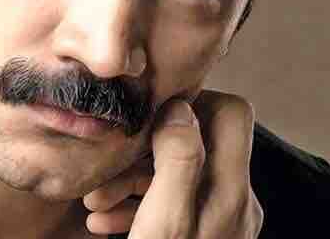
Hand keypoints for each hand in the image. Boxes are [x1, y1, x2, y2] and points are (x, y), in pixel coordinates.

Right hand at [82, 90, 263, 236]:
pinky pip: (173, 205)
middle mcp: (233, 203)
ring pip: (179, 175)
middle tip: (110, 168)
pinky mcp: (201, 238)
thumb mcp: (164, 222)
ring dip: (133, 180)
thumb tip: (179, 109)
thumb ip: (178, 162)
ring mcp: (220, 222)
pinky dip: (138, 206)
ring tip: (96, 202)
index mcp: (230, 192)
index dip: (189, 104)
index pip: (231, 113)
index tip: (146, 121)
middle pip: (200, 142)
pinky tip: (104, 222)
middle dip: (148, 149)